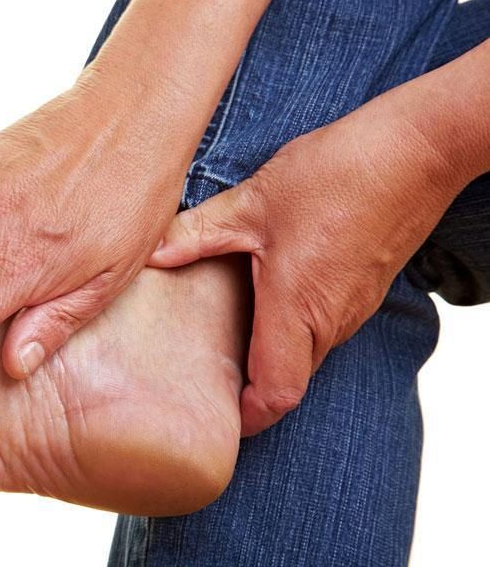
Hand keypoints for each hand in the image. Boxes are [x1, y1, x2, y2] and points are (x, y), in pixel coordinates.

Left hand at [149, 98, 471, 435]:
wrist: (417, 150)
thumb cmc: (337, 175)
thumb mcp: (253, 202)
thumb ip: (197, 233)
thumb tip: (152, 254)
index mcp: (298, 309)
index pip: (277, 394)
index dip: (249, 417)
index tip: (221, 420)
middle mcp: (330, 320)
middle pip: (290, 380)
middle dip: (252, 388)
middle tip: (208, 375)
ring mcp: (354, 307)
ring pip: (308, 353)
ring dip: (272, 354)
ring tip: (229, 334)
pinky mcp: (365, 289)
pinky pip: (325, 327)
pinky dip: (294, 327)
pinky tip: (268, 294)